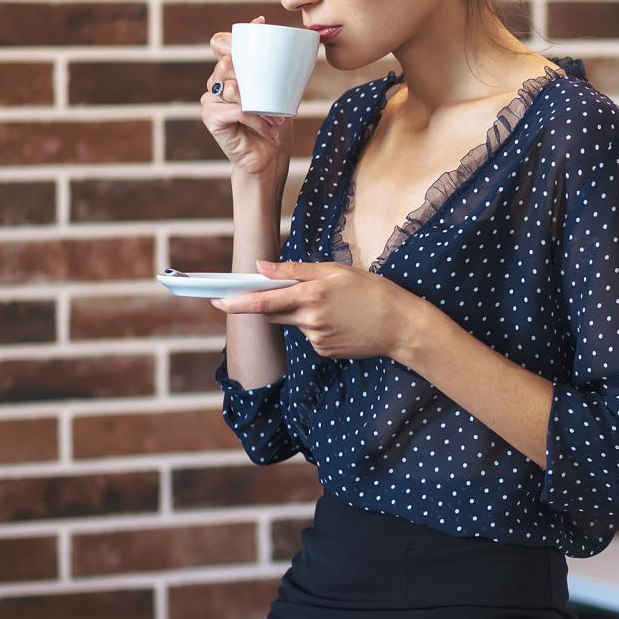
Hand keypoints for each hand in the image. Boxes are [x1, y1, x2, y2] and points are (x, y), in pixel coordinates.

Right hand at [202, 15, 290, 179]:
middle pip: (225, 63)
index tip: (261, 26)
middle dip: (251, 76)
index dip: (234, 36)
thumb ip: (279, 68)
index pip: (221, 43)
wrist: (270, 158)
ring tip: (276, 119)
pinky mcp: (210, 117)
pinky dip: (256, 120)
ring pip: (231, 87)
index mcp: (229, 71)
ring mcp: (209, 99)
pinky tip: (269, 130)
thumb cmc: (275, 123)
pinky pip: (235, 110)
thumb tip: (296, 44)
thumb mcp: (280, 91)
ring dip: (259, 105)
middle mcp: (215, 81)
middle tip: (272, 97)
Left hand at [211, 259, 432, 361]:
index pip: (263, 300)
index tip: (217, 300)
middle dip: (272, 302)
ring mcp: (317, 339)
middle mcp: (310, 319)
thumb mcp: (337, 271)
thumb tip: (260, 267)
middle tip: (298, 292)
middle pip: (273, 313)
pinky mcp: (324, 351)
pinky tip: (342, 321)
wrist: (401, 326)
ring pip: (294, 323)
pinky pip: (310, 336)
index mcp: (312, 295)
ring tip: (338, 306)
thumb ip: (295, 270)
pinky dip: (317, 326)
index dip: (237, 302)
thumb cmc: (373, 291)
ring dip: (303, 312)